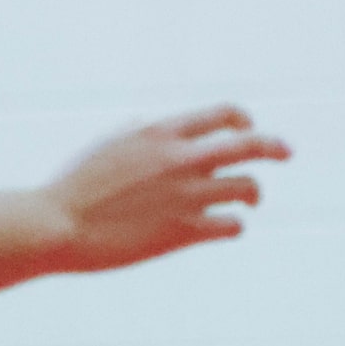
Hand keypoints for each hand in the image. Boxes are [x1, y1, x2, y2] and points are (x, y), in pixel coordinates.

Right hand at [45, 106, 289, 270]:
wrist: (57, 225)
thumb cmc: (76, 187)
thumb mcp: (108, 146)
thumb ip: (138, 133)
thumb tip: (150, 124)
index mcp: (161, 133)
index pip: (221, 115)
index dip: (243, 119)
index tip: (250, 127)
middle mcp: (180, 159)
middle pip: (249, 145)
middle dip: (274, 147)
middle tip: (287, 152)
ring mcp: (185, 195)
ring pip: (247, 187)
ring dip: (253, 193)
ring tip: (249, 200)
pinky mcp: (184, 231)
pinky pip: (232, 225)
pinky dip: (235, 224)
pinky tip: (227, 226)